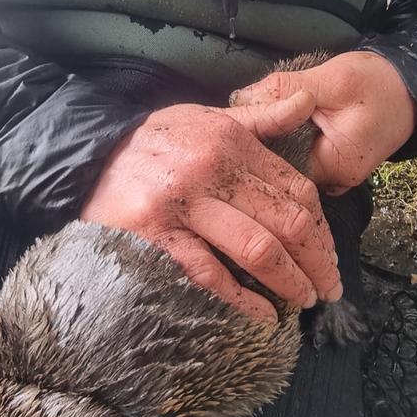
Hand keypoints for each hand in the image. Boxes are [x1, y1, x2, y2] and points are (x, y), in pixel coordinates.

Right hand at [80, 96, 342, 323]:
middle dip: (316, 261)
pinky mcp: (158, 235)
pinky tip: (263, 314)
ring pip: (256, 249)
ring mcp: (185, 206)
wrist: (87, 156)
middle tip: (328, 289)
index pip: (296, 190)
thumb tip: (307, 102)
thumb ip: (261, 119)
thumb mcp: (207, 117)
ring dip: (288, 281)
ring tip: (303, 300)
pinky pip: (209, 272)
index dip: (321, 229)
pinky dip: (241, 297)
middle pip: (286, 223)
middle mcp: (213, 171)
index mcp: (232, 142)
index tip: (330, 256)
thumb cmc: (153, 140)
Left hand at [230, 52, 416, 195]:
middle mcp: (331, 181)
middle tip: (230, 126)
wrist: (409, 90)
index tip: (230, 131)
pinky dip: (282, 145)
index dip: (252, 148)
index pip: (278, 170)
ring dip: (268, 146)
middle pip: (278, 173)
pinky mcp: (325, 167)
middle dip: (256, 148)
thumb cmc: (379, 85)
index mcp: (335, 167)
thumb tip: (243, 97)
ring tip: (244, 127)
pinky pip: (295, 160)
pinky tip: (267, 130)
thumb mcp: (334, 79)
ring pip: (285, 166)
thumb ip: (288, 87)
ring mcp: (329, 178)